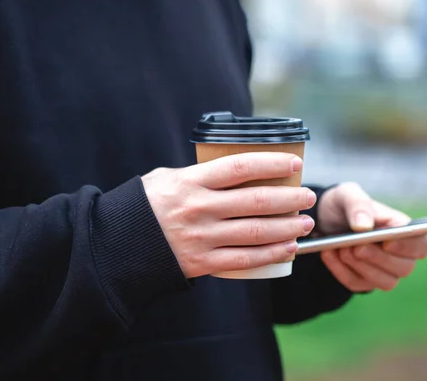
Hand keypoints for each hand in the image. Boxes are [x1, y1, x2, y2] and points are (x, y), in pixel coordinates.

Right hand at [141, 152, 315, 277]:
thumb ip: (199, 174)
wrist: (117, 246)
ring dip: (287, 227)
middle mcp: (198, 208)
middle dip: (290, 199)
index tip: (294, 164)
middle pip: (256, 201)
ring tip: (305, 223)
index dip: (271, 164)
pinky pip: (245, 259)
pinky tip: (288, 247)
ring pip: (256, 232)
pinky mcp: (202, 262)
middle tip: (308, 196)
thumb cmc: (146, 206)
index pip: (240, 167)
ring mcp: (201, 237)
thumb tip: (236, 170)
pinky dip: (271, 254)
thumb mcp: (166, 179)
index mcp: (190, 181)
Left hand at [316, 182, 426, 291]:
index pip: (421, 246)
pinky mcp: (364, 282)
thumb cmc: (345, 204)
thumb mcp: (348, 195)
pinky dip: (341, 270)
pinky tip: (328, 253)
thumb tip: (364, 226)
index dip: (408, 247)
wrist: (324, 220)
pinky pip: (357, 284)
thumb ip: (358, 205)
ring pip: (385, 282)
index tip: (387, 241)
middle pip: (404, 268)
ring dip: (362, 267)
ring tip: (341, 249)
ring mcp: (383, 270)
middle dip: (379, 259)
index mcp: (403, 229)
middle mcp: (399, 254)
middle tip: (356, 247)